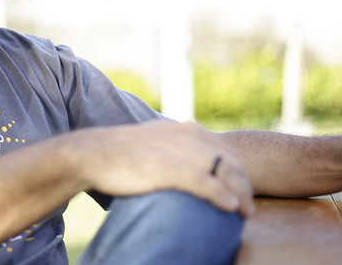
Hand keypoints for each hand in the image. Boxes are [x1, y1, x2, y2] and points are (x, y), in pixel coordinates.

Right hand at [75, 121, 254, 216]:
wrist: (92, 154)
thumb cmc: (122, 154)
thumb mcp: (155, 143)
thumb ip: (175, 148)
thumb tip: (190, 166)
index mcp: (184, 130)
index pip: (224, 150)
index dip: (238, 173)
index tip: (242, 192)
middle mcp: (185, 135)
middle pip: (228, 160)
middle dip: (244, 185)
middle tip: (249, 208)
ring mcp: (176, 150)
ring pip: (221, 170)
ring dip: (239, 193)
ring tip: (245, 212)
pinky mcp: (166, 167)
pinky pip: (202, 181)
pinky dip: (220, 194)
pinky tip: (230, 206)